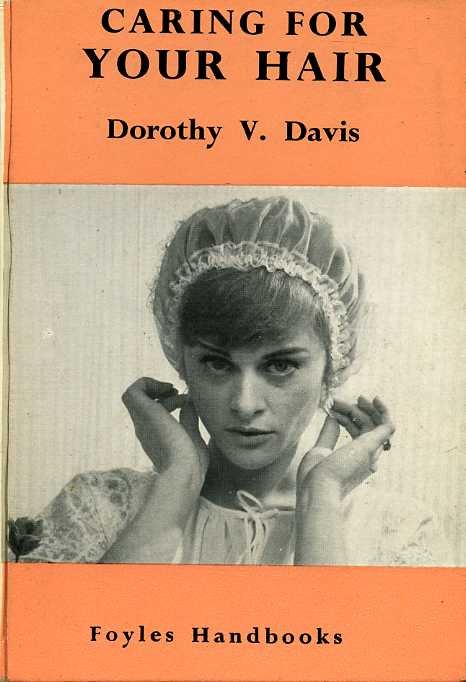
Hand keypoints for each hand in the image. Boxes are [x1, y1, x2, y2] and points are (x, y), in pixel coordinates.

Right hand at [122, 377, 208, 491]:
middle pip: (142, 402)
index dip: (168, 401)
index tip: (184, 401)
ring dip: (154, 386)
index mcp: (155, 437)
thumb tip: (188, 403)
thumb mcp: (193, 436)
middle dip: (160, 392)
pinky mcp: (143, 413)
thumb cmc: (192, 464)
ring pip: (134, 395)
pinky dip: (148, 383)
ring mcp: (142, 422)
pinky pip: (133, 391)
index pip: (153, 413)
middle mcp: (144, 429)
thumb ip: (189, 420)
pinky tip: (166, 389)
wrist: (184, 472)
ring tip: (173, 390)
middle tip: (176, 392)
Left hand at [297, 396, 394, 504]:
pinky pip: (387, 426)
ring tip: (351, 397)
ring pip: (374, 423)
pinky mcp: (373, 446)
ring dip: (363, 407)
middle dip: (352, 410)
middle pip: (366, 426)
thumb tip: (333, 417)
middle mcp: (366, 458)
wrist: (318, 486)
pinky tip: (375, 398)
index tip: (331, 409)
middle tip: (336, 400)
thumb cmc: (315, 476)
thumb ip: (329, 434)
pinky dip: (384, 411)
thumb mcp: (320, 450)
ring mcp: (371, 452)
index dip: (346, 417)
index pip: (357, 433)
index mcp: (355, 461)